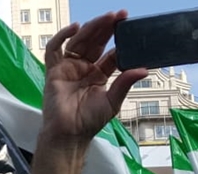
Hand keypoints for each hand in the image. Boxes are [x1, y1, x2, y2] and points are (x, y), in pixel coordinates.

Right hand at [31, 11, 145, 173]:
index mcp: (99, 75)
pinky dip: (62, 36)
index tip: (128, 26)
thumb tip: (143, 69)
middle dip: (106, 28)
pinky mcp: (53, 71)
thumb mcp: (113, 101)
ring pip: (79, 41)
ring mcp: (68, 68)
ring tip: (105, 19)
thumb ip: (125, 83)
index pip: (110, 52)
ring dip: (91, 28)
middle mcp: (83, 69)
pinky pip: (54, 49)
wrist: (69, 135)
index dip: (118, 39)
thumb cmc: (89, 122)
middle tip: (119, 16)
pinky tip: (75, 28)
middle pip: (95, 42)